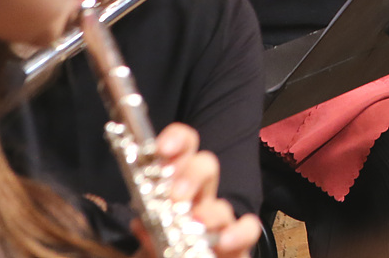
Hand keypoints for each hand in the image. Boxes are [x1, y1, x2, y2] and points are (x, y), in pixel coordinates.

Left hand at [137, 123, 261, 257]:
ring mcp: (219, 221)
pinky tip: (222, 242)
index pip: (182, 149)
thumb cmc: (159, 250)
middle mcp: (200, 199)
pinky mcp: (237, 242)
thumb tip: (139, 223)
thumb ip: (143, 230)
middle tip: (175, 196)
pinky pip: (249, 230)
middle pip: (206, 166)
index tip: (161, 148)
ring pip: (223, 204)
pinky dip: (238, 233)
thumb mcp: (144, 237)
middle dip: (193, 175)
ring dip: (210, 213)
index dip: (177, 140)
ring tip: (195, 225)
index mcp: (174, 186)